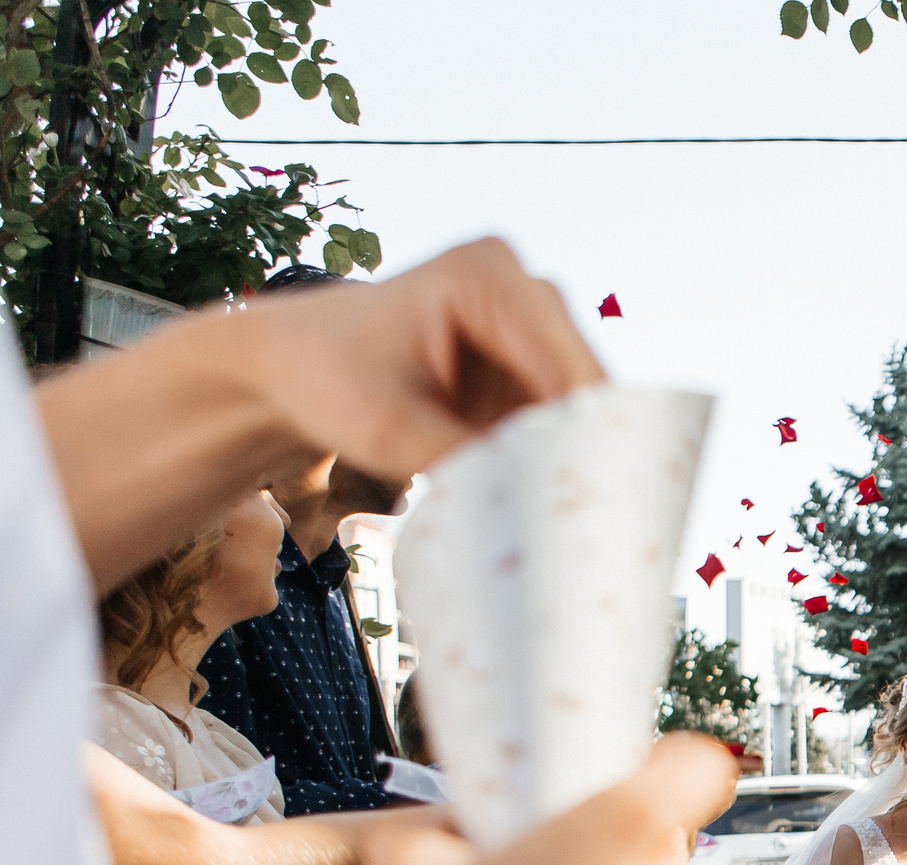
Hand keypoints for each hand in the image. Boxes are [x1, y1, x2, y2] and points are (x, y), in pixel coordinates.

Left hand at [239, 237, 605, 485]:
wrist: (292, 362)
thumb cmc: (324, 380)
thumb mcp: (390, 432)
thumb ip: (471, 465)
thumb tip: (544, 504)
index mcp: (486, 277)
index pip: (566, 367)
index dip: (582, 438)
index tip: (582, 505)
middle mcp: (521, 283)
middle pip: (585, 382)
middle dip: (582, 447)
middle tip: (571, 517)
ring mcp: (530, 316)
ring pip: (584, 402)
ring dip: (569, 452)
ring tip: (549, 507)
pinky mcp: (529, 353)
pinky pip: (564, 411)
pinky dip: (552, 450)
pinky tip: (532, 486)